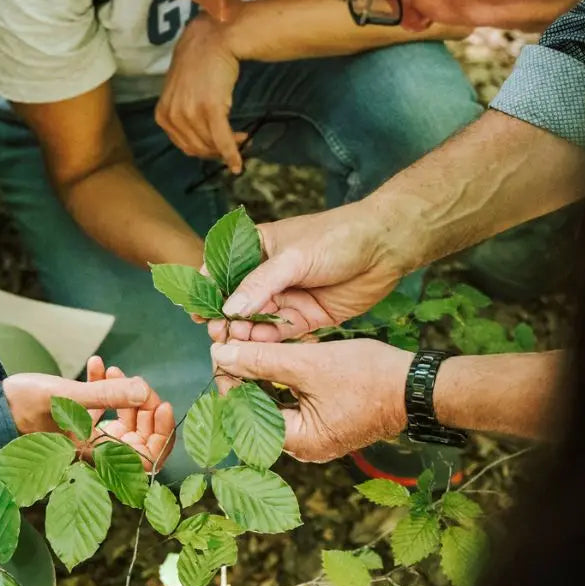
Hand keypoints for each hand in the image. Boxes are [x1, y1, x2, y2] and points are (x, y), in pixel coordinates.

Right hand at [4, 356, 174, 469]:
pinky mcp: (78, 423)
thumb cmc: (18, 405)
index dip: (161, 435)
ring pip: (124, 421)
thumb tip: (144, 390)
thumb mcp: (63, 395)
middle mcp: (94, 451)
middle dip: (144, 408)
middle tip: (139, 383)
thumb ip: (104, 394)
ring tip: (111, 369)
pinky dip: (105, 388)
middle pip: (141, 439)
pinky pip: (104, 409)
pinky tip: (96, 365)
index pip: (146, 460)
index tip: (160, 403)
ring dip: (125, 393)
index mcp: (94, 455)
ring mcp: (87, 437)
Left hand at [156, 12, 245, 171]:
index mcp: (163, 114)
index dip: (203, 149)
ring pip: (210, 145)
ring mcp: (191, 113)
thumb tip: (198, 136)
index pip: (183, 145)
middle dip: (216, 150)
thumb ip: (182, 112)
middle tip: (235, 142)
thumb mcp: (179, 90)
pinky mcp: (211, 109)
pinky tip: (238, 164)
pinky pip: (222, 140)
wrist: (213, 39)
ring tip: (243, 138)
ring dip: (228, 148)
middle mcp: (173, 116)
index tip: (217, 147)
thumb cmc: (199, 62)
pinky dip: (231, 154)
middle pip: (197, 148)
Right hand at [206, 199, 414, 342]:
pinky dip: (269, 341)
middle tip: (220, 336)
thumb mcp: (295, 258)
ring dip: (246, 333)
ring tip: (240, 343)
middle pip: (236, 303)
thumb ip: (261, 284)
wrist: (385, 248)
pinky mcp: (305, 317)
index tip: (199, 313)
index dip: (209, 292)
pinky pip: (280, 333)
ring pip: (256, 321)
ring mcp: (286, 297)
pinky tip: (261, 347)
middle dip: (227, 320)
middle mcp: (267, 275)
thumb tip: (230, 310)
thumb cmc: (338, 238)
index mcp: (257, 248)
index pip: (223, 271)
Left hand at [211, 339, 409, 462]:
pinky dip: (283, 380)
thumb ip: (262, 360)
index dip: (229, 379)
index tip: (222, 347)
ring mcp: (317, 436)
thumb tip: (219, 353)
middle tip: (233, 341)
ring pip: (275, 403)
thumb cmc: (369, 376)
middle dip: (244, 375)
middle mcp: (304, 447)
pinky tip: (276, 355)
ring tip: (251, 343)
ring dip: (262, 374)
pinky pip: (294, 402)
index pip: (244, 414)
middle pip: (257, 410)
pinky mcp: (327, 422)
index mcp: (298, 442)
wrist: (418, 384)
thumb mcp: (309, 363)